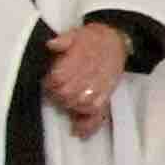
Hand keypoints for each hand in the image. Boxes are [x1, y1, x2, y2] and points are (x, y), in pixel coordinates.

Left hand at [42, 17, 130, 135]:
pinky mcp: (106, 97)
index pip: (57, 80)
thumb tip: (51, 44)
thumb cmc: (91, 39)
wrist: (115, 41)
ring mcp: (99, 88)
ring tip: (66, 101)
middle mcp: (90, 77)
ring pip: (80, 105)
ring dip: (70, 106)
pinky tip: (78, 131)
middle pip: (66, 95)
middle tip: (56, 90)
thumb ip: (63, 40)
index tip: (48, 80)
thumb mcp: (75, 34)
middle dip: (58, 95)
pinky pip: (97, 115)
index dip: (49, 82)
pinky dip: (87, 124)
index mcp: (79, 62)